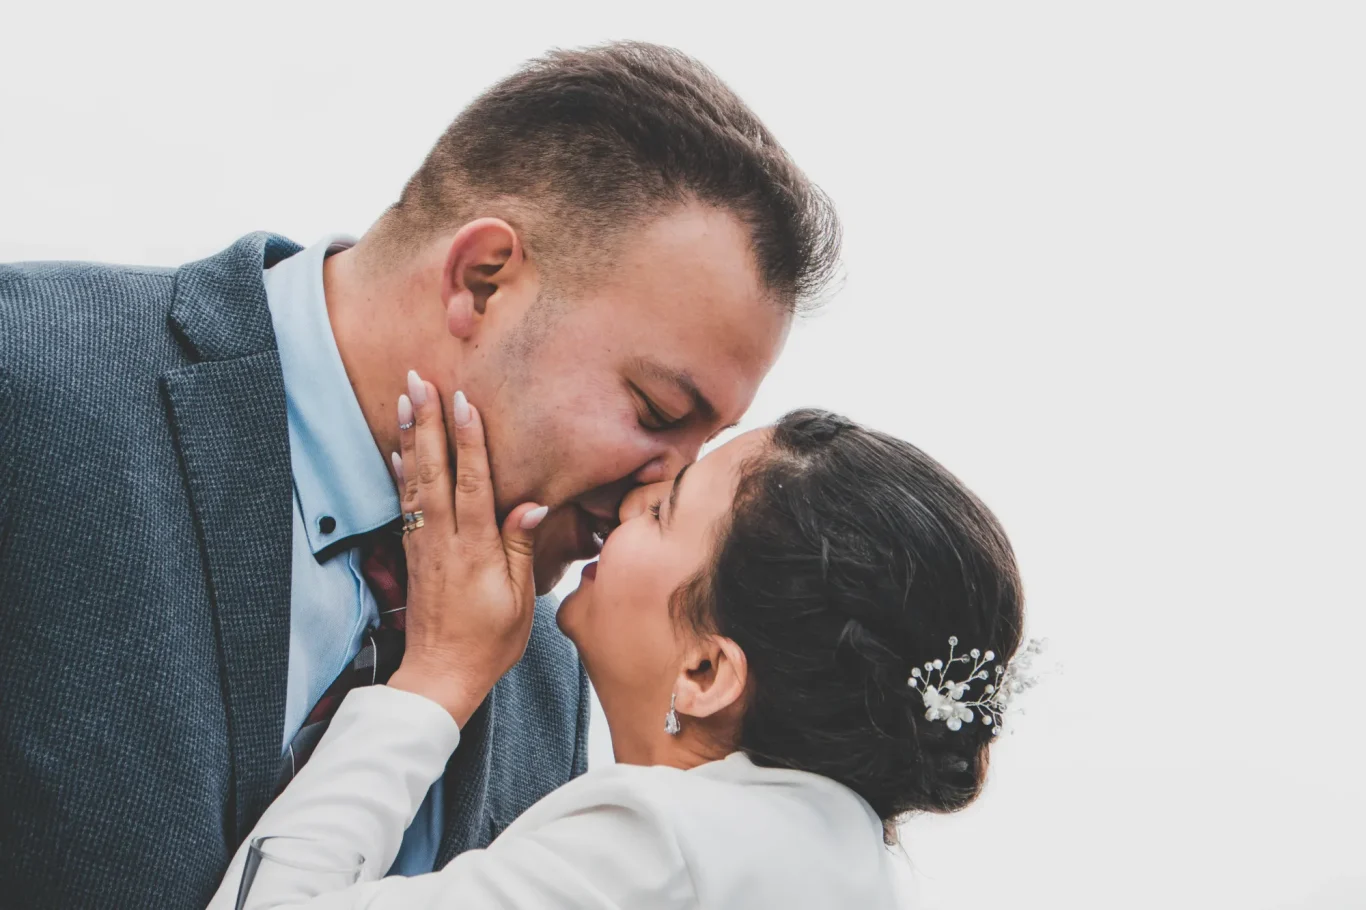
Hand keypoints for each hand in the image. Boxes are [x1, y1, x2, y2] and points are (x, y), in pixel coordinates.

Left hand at [386, 372, 547, 727]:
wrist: (440, 676)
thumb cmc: (489, 642)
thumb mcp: (519, 600)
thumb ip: (520, 547)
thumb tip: (530, 502)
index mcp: (474, 549)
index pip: (472, 483)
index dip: (468, 441)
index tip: (462, 402)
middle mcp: (443, 539)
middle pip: (434, 470)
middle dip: (426, 423)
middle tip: (419, 381)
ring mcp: (424, 544)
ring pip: (415, 480)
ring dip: (408, 437)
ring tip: (404, 399)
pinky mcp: (413, 553)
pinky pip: (405, 503)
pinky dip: (399, 473)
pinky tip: (396, 450)